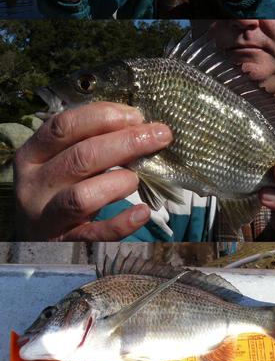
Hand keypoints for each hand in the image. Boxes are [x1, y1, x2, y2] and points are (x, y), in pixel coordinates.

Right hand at [14, 102, 172, 240]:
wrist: (29, 240)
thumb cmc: (55, 188)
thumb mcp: (58, 159)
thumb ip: (89, 140)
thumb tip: (138, 124)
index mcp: (32, 154)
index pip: (64, 126)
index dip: (103, 116)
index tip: (135, 116)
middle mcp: (35, 185)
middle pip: (81, 157)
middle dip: (126, 143)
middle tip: (159, 136)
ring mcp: (46, 217)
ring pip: (83, 197)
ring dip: (119, 182)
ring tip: (137, 178)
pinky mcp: (65, 244)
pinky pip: (95, 235)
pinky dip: (122, 223)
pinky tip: (142, 212)